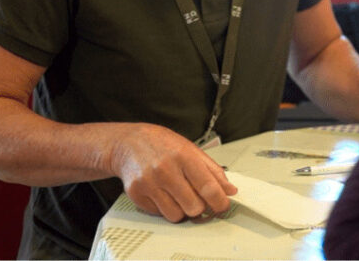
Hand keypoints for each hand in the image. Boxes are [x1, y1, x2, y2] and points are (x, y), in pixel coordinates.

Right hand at [109, 123, 236, 222]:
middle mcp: (165, 170)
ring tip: (178, 195)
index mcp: (184, 156)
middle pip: (193, 207)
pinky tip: (162, 193)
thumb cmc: (162, 145)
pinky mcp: (136, 194)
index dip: (219, 201)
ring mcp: (149, 183)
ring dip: (181, 210)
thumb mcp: (191, 150)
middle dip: (199, 207)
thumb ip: (213, 171)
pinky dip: (164, 208)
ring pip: (176, 215)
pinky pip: (159, 214)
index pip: (208, 187)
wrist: (129, 143)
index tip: (222, 206)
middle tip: (197, 199)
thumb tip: (230, 190)